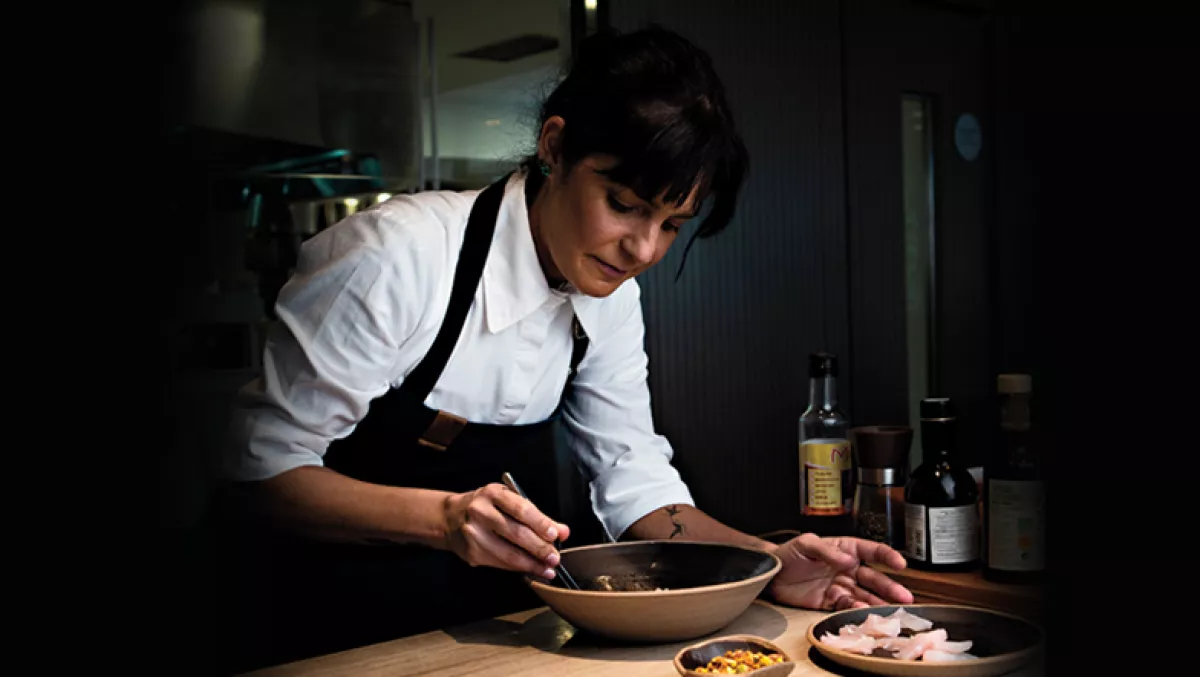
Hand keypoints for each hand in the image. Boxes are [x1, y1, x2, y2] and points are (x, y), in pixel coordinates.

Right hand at [443, 483, 570, 579]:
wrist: (450, 518)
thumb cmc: (486, 507)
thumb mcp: (508, 501)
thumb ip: (535, 515)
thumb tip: (562, 531)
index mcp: (492, 494)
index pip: (521, 509)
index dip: (541, 523)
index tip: (556, 534)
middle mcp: (480, 512)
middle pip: (516, 533)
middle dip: (540, 548)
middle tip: (555, 557)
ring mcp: (473, 534)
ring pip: (508, 553)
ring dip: (532, 564)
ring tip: (548, 568)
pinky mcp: (471, 553)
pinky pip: (500, 563)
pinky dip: (519, 568)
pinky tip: (531, 570)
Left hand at [765, 534, 914, 610]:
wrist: (770, 574)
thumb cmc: (788, 553)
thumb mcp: (805, 544)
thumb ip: (827, 550)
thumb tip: (849, 560)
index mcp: (844, 549)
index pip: (871, 550)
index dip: (887, 556)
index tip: (901, 564)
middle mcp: (846, 568)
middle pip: (873, 578)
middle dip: (890, 587)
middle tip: (905, 598)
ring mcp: (840, 586)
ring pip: (864, 595)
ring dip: (879, 603)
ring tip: (892, 611)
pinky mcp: (830, 602)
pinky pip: (848, 607)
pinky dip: (858, 611)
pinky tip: (867, 615)